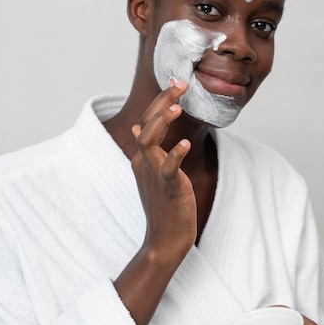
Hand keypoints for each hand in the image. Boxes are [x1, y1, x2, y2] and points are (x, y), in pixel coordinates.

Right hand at [131, 79, 196, 258]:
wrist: (164, 241)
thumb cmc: (163, 207)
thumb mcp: (152, 174)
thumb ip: (147, 150)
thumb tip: (139, 125)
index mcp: (141, 158)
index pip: (146, 121)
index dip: (159, 100)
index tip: (175, 83)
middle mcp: (143, 163)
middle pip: (145, 123)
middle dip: (161, 101)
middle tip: (179, 84)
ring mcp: (153, 175)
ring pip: (147, 141)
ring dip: (160, 122)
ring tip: (177, 106)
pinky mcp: (168, 189)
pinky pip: (168, 168)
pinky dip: (175, 154)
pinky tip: (185, 144)